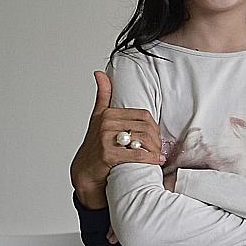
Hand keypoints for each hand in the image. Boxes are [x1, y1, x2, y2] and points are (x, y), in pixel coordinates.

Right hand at [70, 71, 162, 209]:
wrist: (85, 172)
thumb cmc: (95, 145)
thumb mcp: (98, 118)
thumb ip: (103, 96)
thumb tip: (99, 73)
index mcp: (108, 113)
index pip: (144, 116)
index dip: (155, 128)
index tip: (157, 138)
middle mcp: (106, 123)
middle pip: (146, 128)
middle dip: (156, 140)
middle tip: (160, 149)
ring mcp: (106, 139)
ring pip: (142, 140)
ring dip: (155, 150)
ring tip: (157, 156)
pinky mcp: (108, 155)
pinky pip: (136, 154)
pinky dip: (149, 159)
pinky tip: (154, 162)